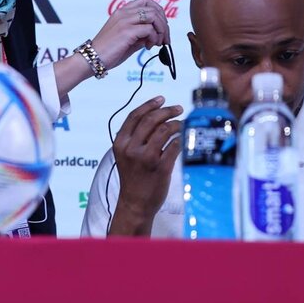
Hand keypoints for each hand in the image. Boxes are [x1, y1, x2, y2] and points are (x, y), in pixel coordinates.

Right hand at [90, 0, 169, 70]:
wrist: (92, 59)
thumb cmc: (108, 51)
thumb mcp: (128, 40)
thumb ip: (141, 35)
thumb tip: (155, 36)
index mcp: (122, 12)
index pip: (146, 1)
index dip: (159, 13)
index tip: (161, 28)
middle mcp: (123, 13)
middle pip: (154, 8)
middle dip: (164, 24)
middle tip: (164, 39)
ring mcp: (125, 20)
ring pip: (154, 16)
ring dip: (161, 30)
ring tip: (157, 43)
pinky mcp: (127, 31)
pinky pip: (149, 29)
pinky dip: (154, 38)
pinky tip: (148, 47)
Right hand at [109, 96, 182, 235]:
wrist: (135, 203)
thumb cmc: (132, 178)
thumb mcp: (125, 154)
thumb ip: (134, 137)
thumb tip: (155, 116)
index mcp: (120, 143)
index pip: (135, 116)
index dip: (149, 104)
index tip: (161, 99)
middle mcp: (131, 148)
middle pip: (151, 120)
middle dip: (167, 111)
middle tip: (177, 109)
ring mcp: (146, 158)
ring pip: (164, 130)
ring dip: (176, 124)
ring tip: (182, 124)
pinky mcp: (161, 167)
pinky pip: (174, 146)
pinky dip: (181, 139)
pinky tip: (183, 138)